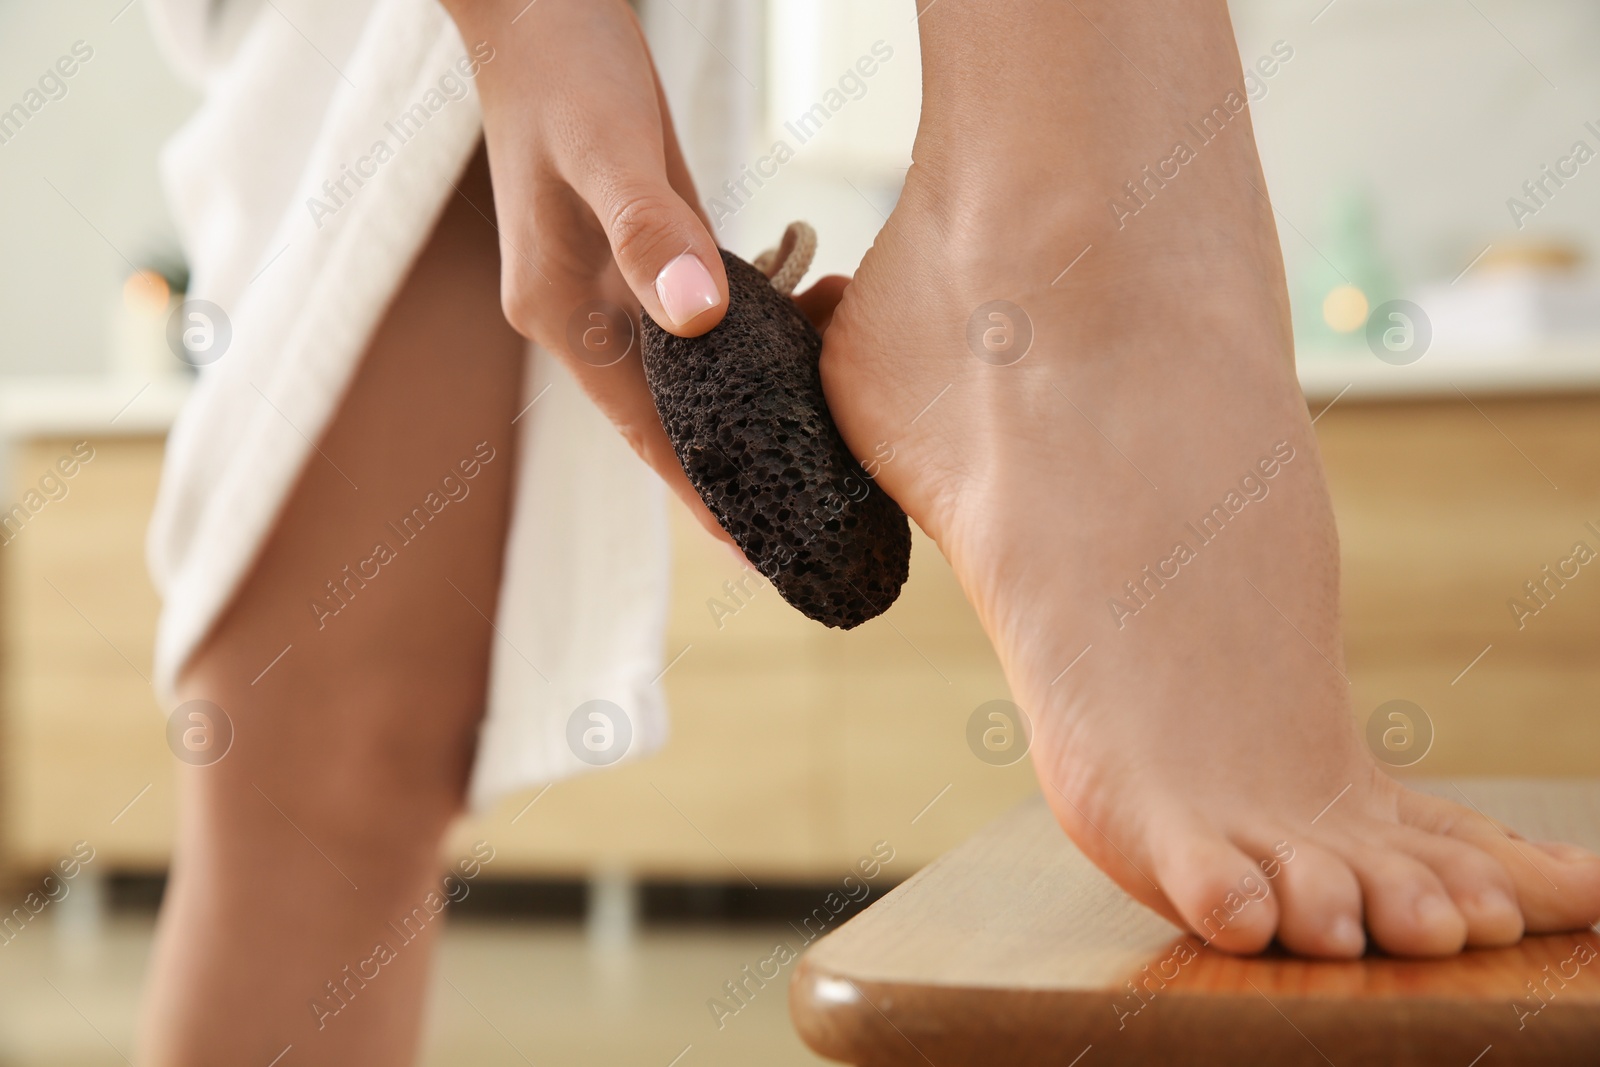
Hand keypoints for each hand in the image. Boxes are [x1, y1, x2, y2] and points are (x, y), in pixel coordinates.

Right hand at [442, 0, 845, 543]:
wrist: (539, 3)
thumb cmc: (563, 69)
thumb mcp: (605, 149)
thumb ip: (651, 234)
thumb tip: (700, 319)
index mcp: (564, 313)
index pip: (643, 432)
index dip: (701, 495)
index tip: (757, 554)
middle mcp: (590, 314)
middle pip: (675, 417)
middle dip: (741, 464)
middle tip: (817, 515)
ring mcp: (622, 283)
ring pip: (702, 368)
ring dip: (764, 390)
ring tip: (838, 425)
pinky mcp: (655, 248)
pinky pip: (715, 310)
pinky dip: (765, 319)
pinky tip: (822, 311)